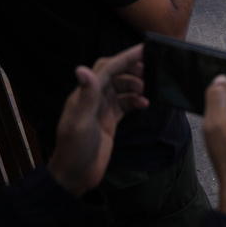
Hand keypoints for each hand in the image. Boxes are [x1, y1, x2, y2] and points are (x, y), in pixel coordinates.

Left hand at [47, 45, 148, 196]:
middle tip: (151, 69)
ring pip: (121, 88)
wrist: (75, 176)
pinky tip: (144, 105)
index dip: (125, 57)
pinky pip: (125, 104)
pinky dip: (135, 101)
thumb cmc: (74, 151)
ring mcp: (101, 110)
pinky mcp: (109, 120)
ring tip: (148, 91)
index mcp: (84, 95)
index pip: (106, 69)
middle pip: (115, 74)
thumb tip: (82, 69)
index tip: (144, 49)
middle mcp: (93, 99)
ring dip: (136, 86)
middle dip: (132, 69)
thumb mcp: (80, 124)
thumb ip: (85, 97)